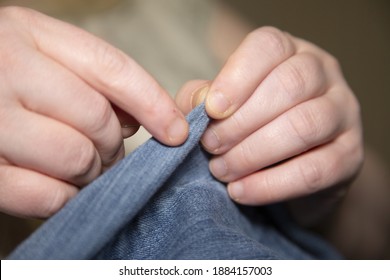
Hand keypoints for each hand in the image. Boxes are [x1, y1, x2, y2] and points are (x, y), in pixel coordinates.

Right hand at [0, 7, 187, 217]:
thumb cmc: (6, 78)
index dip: (153, 103)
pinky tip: (59, 184)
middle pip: (97, 118)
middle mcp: (5, 69)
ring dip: (90, 171)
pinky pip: (45, 195)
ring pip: (76, 157)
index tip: (178, 131)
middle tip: (105, 152)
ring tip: (81, 166)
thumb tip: (142, 119)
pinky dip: (64, 196)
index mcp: (28, 33)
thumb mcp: (44, 57)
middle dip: (112, 145)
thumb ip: (94, 80)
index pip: (111, 68)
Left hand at [176, 27, 362, 224]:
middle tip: (210, 146)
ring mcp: (343, 113)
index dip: (236, 77)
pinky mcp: (350, 155)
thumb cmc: (248, 126)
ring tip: (221, 171)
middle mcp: (324, 74)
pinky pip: (314, 171)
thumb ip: (202, 97)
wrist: (289, 167)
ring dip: (253, 153)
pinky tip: (240, 191)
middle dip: (240, 121)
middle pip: (289, 85)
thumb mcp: (221, 105)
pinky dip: (270, 185)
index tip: (211, 110)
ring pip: (304, 126)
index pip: (269, 47)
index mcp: (290, 52)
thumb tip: (200, 102)